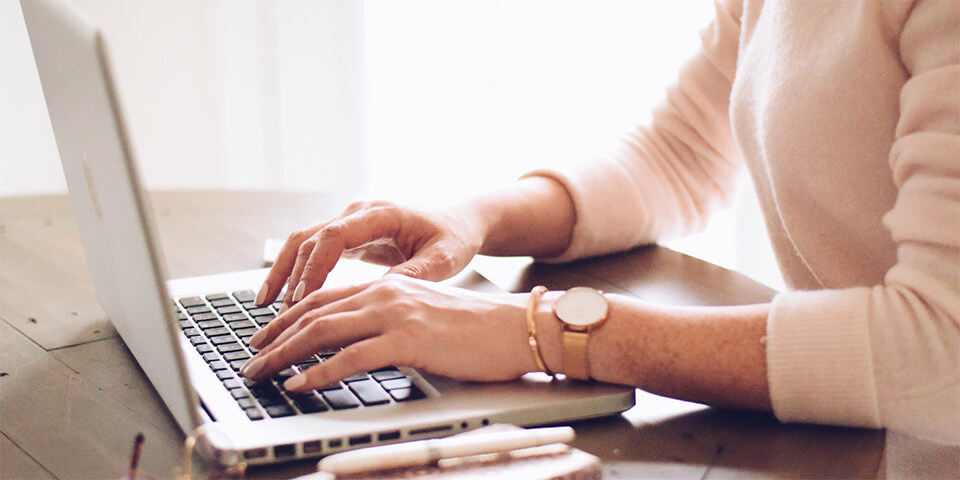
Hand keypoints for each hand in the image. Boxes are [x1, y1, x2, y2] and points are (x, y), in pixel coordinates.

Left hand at [240, 274, 536, 391]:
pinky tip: (299, 385)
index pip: (324, 298)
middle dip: (275, 337)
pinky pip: (351, 357)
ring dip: (284, 354)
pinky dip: (319, 372)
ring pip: (323, 330)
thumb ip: (391, 324)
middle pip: (314, 312)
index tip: (266, 337)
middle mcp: (385, 292)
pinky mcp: (408, 339)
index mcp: (388, 286)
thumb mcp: (425, 317)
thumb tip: (360, 346)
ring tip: (260, 374)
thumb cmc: (476, 330)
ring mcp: (396, 313)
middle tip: (251, 360)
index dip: (289, 317)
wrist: (515, 327)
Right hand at [256, 200, 484, 309]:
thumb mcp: (443, 258)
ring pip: (302, 244)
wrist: (458, 221)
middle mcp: (359, 213)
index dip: (315, 268)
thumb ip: (414, 274)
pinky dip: (294, 273)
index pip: (334, 236)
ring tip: (265, 308)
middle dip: (289, 276)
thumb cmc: (454, 236)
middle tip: (278, 314)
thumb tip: (381, 295)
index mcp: (381, 213)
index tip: (303, 299)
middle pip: (309, 239)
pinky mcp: (348, 237)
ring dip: (283, 273)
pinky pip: (312, 252)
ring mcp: (350, 223)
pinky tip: (283, 302)